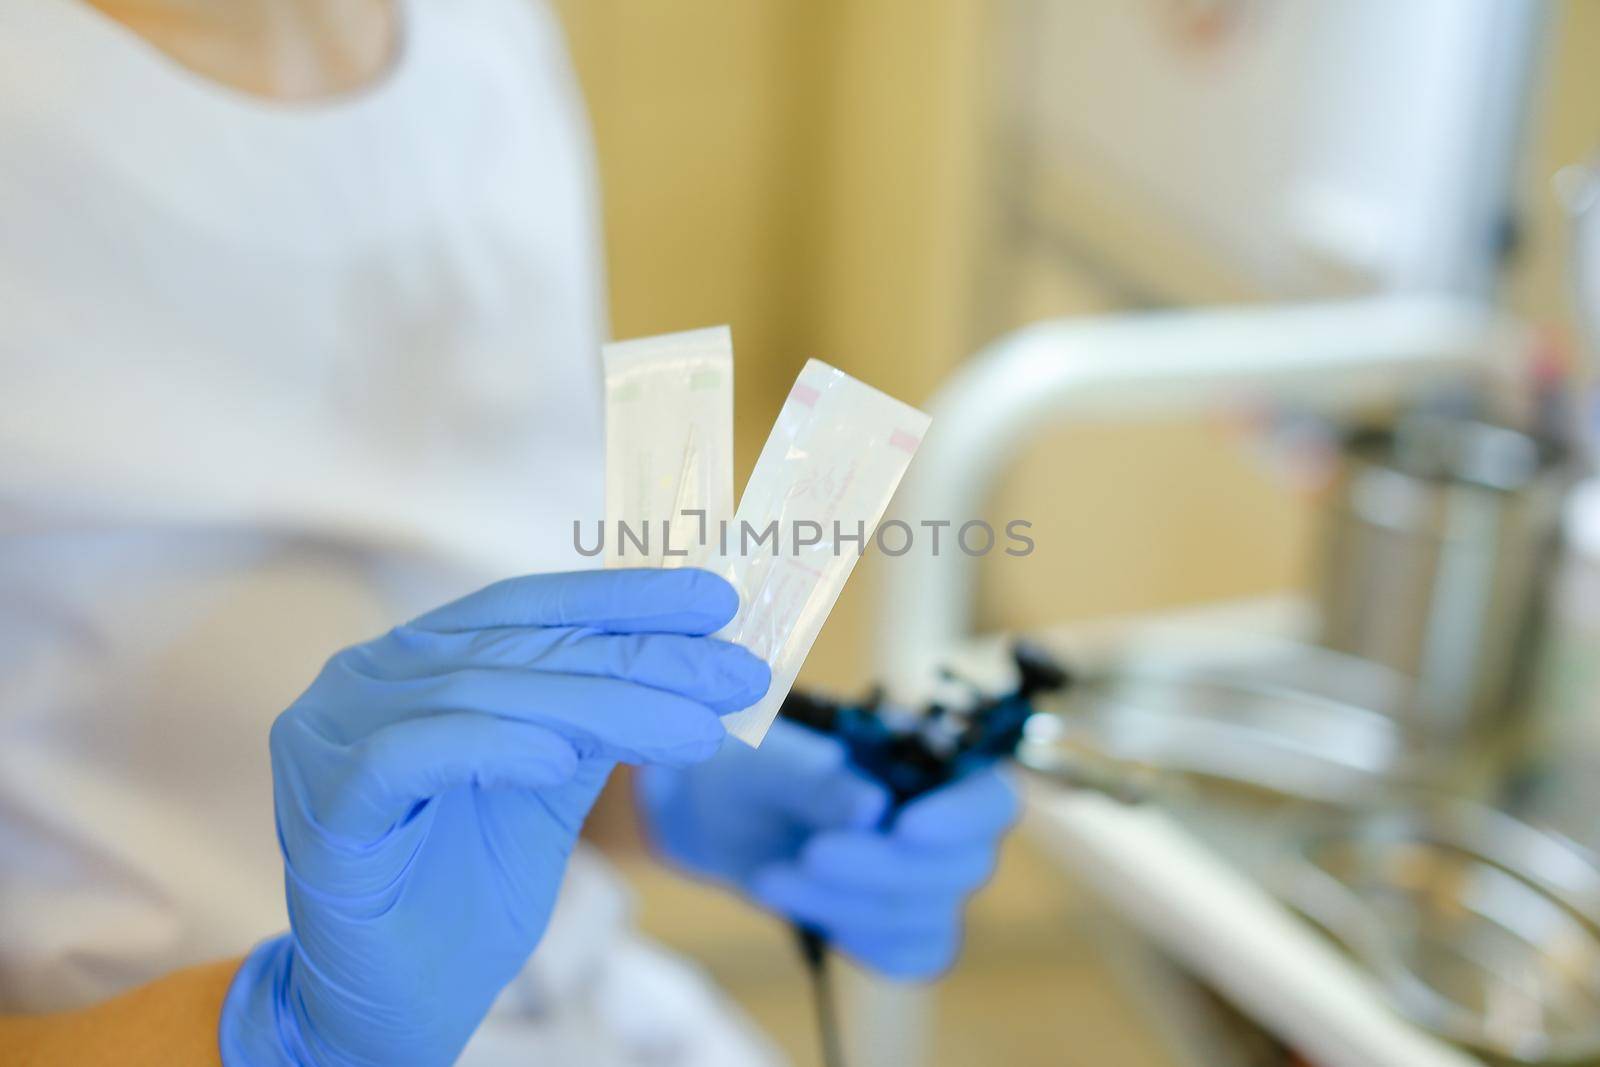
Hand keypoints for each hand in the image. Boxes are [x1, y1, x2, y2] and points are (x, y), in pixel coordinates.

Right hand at [219, 568, 768, 1066]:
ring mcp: (331, 734)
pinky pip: (410, 754)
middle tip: (736, 675)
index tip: (717, 602)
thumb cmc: (462, 890)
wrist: (389, 1007)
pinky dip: (491, 748)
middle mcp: (367, 677)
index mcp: (418, 661)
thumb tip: (691, 660)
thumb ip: (592, 719)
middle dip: (640, 659)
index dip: (623, 599)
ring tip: (694, 730)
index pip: (529, 608)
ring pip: (482, 695)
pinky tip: (560, 759)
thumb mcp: (547, 788)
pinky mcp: (324, 805)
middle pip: (522, 650)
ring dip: (602, 707)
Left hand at [638, 718, 1017, 979]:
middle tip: (812, 854)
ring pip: (929, 917)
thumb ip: (815, 776)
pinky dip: (855, 939)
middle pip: (966, 866)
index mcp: (937, 762)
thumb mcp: (766, 760)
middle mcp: (948, 824)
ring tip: (771, 878)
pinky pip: (908, 957)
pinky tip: (803, 911)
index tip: (905, 827)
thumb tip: (872, 809)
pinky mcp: (900, 926)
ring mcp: (929, 881)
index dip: (963, 818)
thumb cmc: (752, 766)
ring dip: (849, 905)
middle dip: (884, 867)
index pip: (992, 798)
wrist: (718, 814)